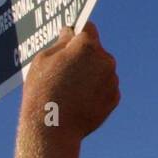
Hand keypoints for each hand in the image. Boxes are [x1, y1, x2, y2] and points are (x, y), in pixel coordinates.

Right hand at [21, 22, 119, 143]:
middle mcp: (105, 59)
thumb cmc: (42, 91)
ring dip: (91, 73)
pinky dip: (96, 90)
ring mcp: (112, 79)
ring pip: (101, 69)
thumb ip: (61, 43)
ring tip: (69, 90)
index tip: (70, 38)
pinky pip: (105, 87)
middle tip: (64, 71)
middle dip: (83, 56)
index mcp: (87, 46)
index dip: (77, 33)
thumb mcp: (43, 61)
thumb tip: (70, 33)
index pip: (87, 28)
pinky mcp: (115, 97)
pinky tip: (79, 100)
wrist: (52, 129)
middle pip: (95, 50)